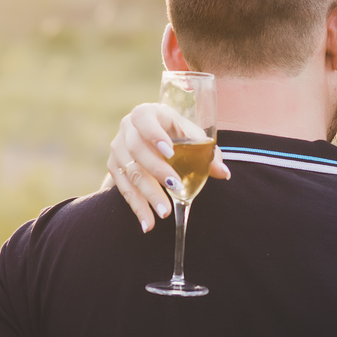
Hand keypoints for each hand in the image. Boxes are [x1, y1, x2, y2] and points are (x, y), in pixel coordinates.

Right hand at [106, 103, 230, 231]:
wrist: (155, 136)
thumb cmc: (177, 134)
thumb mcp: (192, 137)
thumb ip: (208, 153)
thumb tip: (223, 173)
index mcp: (147, 113)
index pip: (145, 120)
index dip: (155, 135)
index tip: (170, 152)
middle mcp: (127, 128)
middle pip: (137, 150)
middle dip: (157, 172)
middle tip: (176, 189)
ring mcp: (117, 148)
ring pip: (130, 172)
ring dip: (147, 195)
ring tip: (164, 213)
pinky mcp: (114, 166)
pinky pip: (124, 188)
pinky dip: (136, 206)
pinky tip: (147, 223)